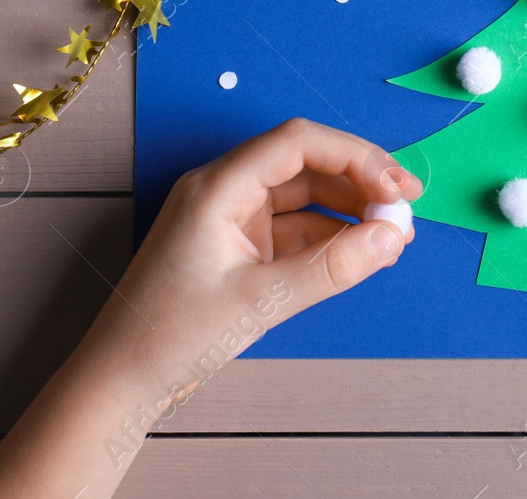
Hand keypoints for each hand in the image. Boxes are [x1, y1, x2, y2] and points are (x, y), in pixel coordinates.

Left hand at [94, 117, 423, 407]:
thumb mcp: (262, 301)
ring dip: (349, 210)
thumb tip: (392, 237)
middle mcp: (224, 192)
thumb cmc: (170, 336)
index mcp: (218, 187)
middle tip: (406, 207)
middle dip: (359, 181)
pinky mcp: (237, 249)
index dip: (355, 157)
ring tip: (392, 236)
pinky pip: (294, 228)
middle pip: (305, 164)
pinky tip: (359, 252)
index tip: (396, 189)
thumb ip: (332, 267)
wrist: (120, 384)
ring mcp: (230, 220)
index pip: (298, 143)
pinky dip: (329, 236)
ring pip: (303, 196)